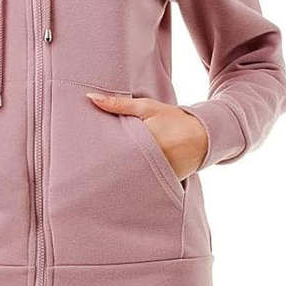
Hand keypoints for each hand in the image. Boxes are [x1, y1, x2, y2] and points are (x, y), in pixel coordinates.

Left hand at [86, 92, 207, 180]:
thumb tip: (90, 97)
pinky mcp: (164, 184)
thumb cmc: (173, 119)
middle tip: (82, 176)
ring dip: (116, 181)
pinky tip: (116, 188)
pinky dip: (130, 184)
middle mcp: (156, 161)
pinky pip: (142, 185)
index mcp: (149, 140)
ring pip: (131, 180)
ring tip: (94, 186)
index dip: (100, 155)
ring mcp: (160, 175)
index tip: (83, 158)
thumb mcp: (147, 107)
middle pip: (121, 169)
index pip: (118, 150)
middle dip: (104, 172)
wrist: (203, 137)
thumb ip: (118, 104)